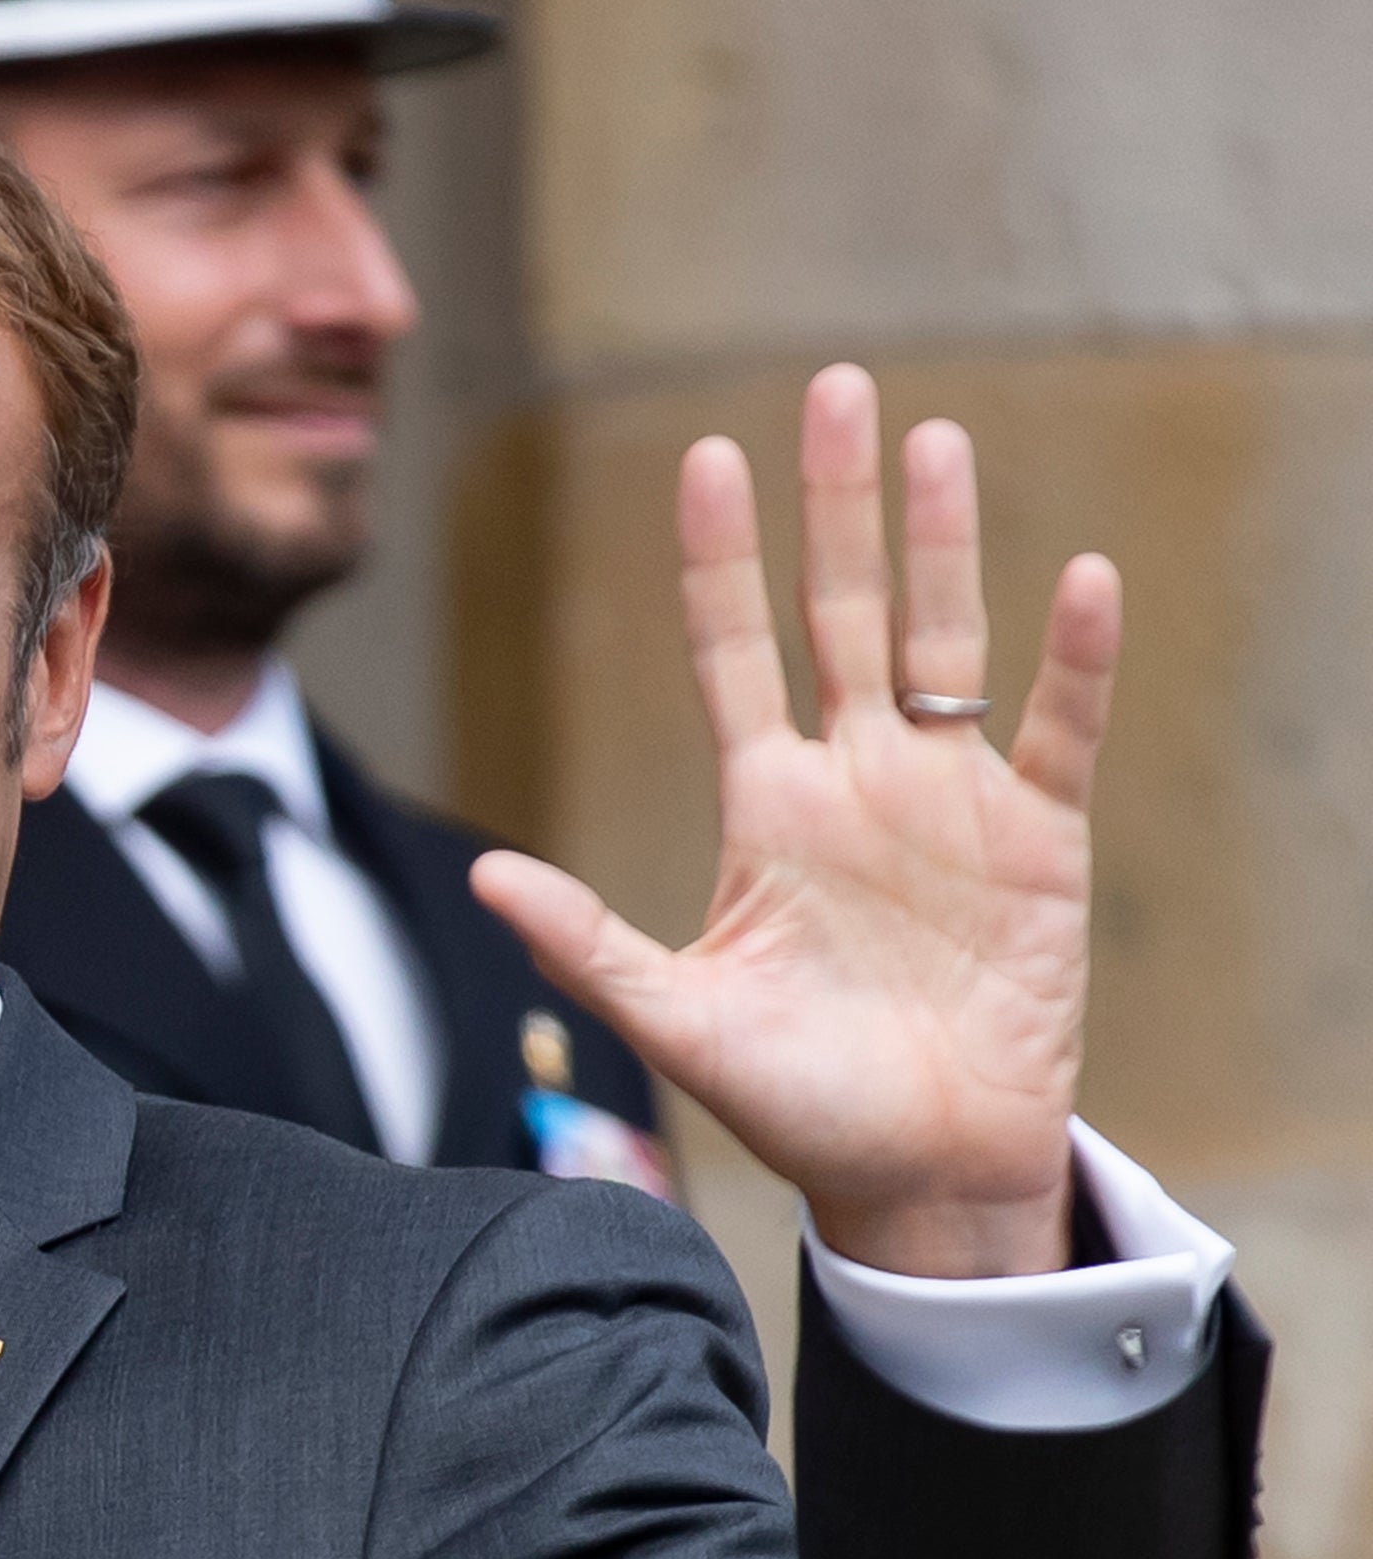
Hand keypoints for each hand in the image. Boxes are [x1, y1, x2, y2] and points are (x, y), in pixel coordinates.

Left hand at [471, 365, 1111, 1278]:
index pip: (732, 650)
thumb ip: (586, 944)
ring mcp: (950, 799)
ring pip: (946, 640)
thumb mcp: (677, 1019)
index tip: (706, 458)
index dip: (720, 559)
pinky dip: (1074, 660)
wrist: (917, 1171)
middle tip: (836, 387)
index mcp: (765, 806)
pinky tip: (1078, 580)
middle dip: (837, 503)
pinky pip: (1060, 730)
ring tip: (936, 439)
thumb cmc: (795, 1103)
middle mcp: (856, 778)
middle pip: (840, 610)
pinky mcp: (1040, 838)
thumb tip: (480, 878)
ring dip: (943, 543)